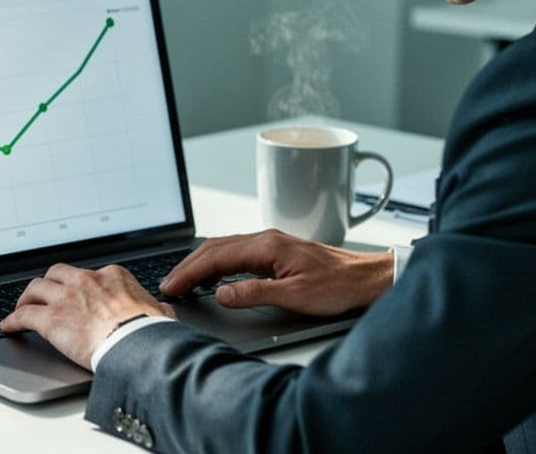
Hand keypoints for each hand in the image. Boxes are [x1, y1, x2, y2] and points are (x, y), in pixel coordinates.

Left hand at [0, 263, 175, 368]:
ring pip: (36, 287)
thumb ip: (156, 309)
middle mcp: (86, 280)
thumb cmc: (150, 332)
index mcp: (112, 276)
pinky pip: (23, 315)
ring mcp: (66, 298)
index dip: (80, 287)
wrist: (137, 345)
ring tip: (21, 307)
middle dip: (49, 283)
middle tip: (44, 294)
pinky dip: (12, 320)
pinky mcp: (51, 319)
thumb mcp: (161, 314)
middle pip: (57, 273)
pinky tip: (8, 327)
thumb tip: (164, 312)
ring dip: (27, 297)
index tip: (77, 295)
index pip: (90, 275)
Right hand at [159, 229, 393, 315]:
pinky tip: (214, 276)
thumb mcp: (294, 296)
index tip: (172, 285)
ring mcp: (271, 244)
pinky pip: (237, 253)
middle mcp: (266, 239)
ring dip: (201, 264)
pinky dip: (217, 263)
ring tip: (183, 282)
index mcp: (267, 246)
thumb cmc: (338, 286)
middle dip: (187, 266)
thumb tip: (221, 293)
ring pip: (224, 248)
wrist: (366, 278)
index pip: (216, 257)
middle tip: (169, 285)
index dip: (189, 272)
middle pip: (215, 248)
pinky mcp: (276, 252)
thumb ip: (254, 293)